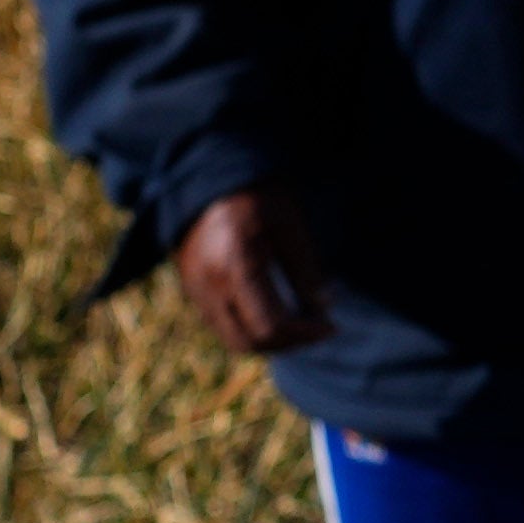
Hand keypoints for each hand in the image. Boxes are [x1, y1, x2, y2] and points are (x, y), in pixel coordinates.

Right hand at [174, 188, 330, 357]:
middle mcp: (209, 285)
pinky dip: (251, 330)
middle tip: (318, 328)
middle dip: (290, 343)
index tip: (331, 326)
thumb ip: (305, 270)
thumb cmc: (255, 196)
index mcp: (235, 265)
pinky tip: (276, 314)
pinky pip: (223, 326)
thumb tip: (325, 309)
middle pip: (251, 342)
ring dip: (271, 342)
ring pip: (235, 341)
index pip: (271, 325)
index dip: (305, 334)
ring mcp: (195, 290)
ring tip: (300, 325)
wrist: (207, 179)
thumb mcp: (288, 225)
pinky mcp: (191, 290)